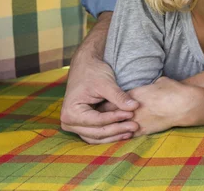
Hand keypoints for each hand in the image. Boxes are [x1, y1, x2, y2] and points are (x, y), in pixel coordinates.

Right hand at [60, 13, 139, 143]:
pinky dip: (110, 133)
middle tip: (135, 125)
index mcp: (71, 112)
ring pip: (97, 137)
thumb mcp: (106, 83)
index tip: (132, 114)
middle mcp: (69, 122)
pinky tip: (125, 131)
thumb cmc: (93, 72)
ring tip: (132, 130)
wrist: (85, 66)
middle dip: (117, 129)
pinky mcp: (82, 125)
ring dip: (115, 135)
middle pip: (96, 132)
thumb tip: (135, 107)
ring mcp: (74, 125)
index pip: (97, 121)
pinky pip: (96, 134)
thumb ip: (119, 97)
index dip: (115, 118)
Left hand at [100, 77, 201, 136]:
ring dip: (108, 127)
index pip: (111, 100)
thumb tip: (150, 85)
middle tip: (91, 118)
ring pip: (116, 127)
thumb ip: (150, 85)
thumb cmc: (173, 90)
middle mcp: (132, 110)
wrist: (184, 105)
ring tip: (100, 128)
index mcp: (134, 95)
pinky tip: (114, 136)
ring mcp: (137, 121)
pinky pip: (127, 135)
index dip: (102, 102)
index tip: (95, 103)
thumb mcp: (160, 81)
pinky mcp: (144, 131)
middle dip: (101, 116)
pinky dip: (120, 135)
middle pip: (109, 114)